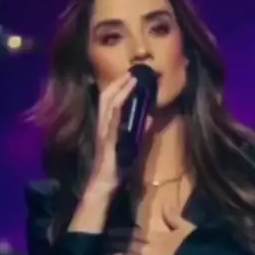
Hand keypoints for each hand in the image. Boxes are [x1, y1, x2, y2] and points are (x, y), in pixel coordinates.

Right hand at [85, 72, 136, 197]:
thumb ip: (140, 130)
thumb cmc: (117, 166)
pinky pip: (113, 119)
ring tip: (132, 78)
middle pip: (106, 96)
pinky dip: (119, 105)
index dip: (119, 86)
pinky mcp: (108, 138)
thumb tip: (151, 117)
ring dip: (121, 89)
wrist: (105, 183)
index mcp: (107, 125)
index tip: (131, 75)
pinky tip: (126, 97)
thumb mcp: (132, 144)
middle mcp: (103, 124)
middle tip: (133, 71)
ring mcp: (104, 130)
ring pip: (109, 103)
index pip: (110, 100)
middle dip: (119, 82)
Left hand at [113, 207, 194, 254]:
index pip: (136, 233)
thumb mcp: (184, 226)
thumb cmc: (190, 241)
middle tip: (102, 241)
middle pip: (129, 244)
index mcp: (155, 237)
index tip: (110, 230)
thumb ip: (174, 217)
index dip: (123, 232)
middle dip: (116, 243)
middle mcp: (148, 249)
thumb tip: (167, 205)